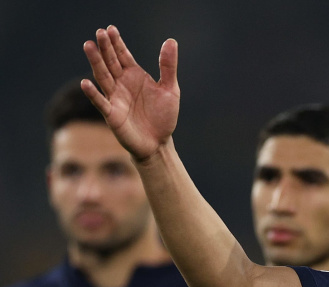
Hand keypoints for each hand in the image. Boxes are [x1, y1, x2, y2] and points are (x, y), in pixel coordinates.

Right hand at [82, 25, 179, 160]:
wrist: (159, 143)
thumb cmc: (163, 116)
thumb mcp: (170, 89)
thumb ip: (168, 66)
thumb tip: (171, 41)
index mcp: (134, 76)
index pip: (123, 56)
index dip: (117, 43)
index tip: (110, 29)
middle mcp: (121, 84)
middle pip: (111, 63)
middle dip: (105, 48)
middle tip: (99, 33)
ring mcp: (115, 98)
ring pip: (103, 77)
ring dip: (96, 63)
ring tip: (88, 46)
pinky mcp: (112, 115)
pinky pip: (101, 102)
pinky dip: (93, 93)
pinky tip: (85, 83)